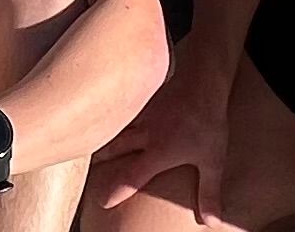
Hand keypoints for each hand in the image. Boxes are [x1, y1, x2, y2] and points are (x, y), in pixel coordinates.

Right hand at [90, 67, 231, 214]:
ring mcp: (141, 112)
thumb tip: (211, 223)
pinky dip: (111, 112)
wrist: (204, 77)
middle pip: (114, 149)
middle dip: (99, 159)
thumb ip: (209, 193)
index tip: (104, 202)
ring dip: (101, 133)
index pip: (131, 177)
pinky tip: (106, 110)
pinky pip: (122, 107)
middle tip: (81, 162)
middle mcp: (145, 134)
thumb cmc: (209, 121)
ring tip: (85, 137)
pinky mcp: (142, 95)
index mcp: (158, 151)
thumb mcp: (213, 161)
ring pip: (115, 126)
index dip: (116, 191)